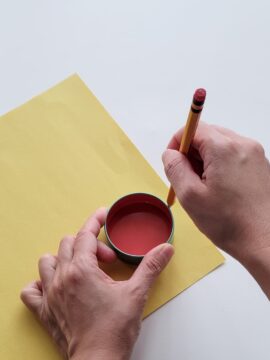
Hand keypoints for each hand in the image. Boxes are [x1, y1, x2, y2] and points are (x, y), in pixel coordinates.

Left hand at [21, 208, 173, 359]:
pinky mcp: (45, 311)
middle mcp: (62, 278)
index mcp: (82, 270)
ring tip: (81, 267)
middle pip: (68, 244)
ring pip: (47, 261)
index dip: (95, 221)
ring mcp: (50, 294)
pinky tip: (54, 285)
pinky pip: (31, 290)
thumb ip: (150, 267)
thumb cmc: (114, 330)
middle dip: (89, 245)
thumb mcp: (136, 294)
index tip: (102, 214)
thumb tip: (165, 249)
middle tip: (107, 259)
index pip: (85, 234)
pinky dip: (40, 283)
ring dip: (63, 258)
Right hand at [162, 123, 269, 296]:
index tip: (173, 161)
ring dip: (205, 160)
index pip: (193, 128)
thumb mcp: (190, 196)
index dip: (177, 143)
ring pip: (219, 145)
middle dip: (191, 153)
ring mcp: (254, 154)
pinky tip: (219, 187)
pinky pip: (232, 155)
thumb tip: (170, 154)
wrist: (265, 240)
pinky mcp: (259, 165)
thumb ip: (174, 168)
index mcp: (224, 148)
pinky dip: (220, 165)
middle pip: (207, 135)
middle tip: (187, 178)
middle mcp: (243, 145)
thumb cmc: (230, 223)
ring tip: (204, 186)